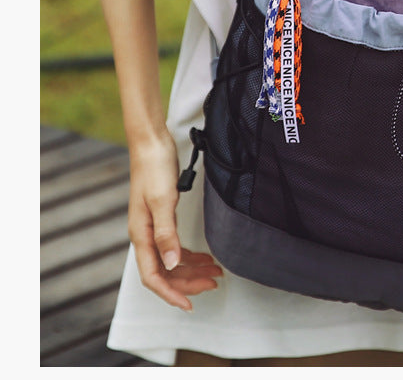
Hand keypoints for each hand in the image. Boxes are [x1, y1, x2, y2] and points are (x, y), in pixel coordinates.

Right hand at [128, 132, 222, 311]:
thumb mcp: (162, 201)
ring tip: (215, 271)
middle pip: (165, 271)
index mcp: (141, 235)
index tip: (189, 304)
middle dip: (188, 282)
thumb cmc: (154, 169)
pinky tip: (204, 255)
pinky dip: (189, 254)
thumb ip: (166, 234)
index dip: (170, 293)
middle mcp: (145, 235)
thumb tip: (171, 264)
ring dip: (192, 268)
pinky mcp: (162, 217)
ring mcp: (153, 226)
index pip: (153, 276)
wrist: (152, 144)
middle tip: (213, 283)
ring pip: (171, 260)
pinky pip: (174, 245)